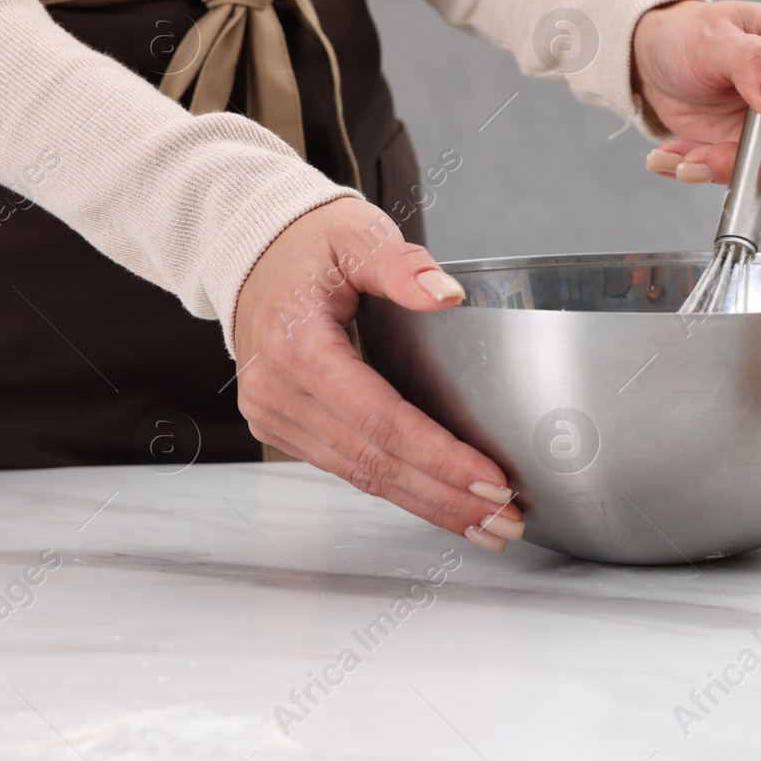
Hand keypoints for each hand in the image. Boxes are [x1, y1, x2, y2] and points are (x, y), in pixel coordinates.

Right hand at [233, 197, 520, 552]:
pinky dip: (398, 489)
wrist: (253, 253)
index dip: (439, 457)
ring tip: (488, 526)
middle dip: (445, 497)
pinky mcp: (284, 428)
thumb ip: (403, 265)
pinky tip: (441, 503)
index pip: (381, 419)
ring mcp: (275, 417)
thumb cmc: (311, 243)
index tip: (493, 481)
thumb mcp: (358, 235)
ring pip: (361, 475)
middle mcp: (279, 392)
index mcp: (298, 347)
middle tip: (506, 520)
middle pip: (374, 461)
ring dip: (427, 505)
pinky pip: (347, 467)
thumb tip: (447, 294)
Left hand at [632, 0, 760, 188]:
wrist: (662, 60)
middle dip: (754, 157)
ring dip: (727, 165)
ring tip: (684, 155)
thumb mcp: (712, 39)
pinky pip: (758, 171)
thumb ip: (753, 62)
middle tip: (700, 159)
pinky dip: (717, 169)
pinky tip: (687, 155)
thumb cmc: (690, 34)